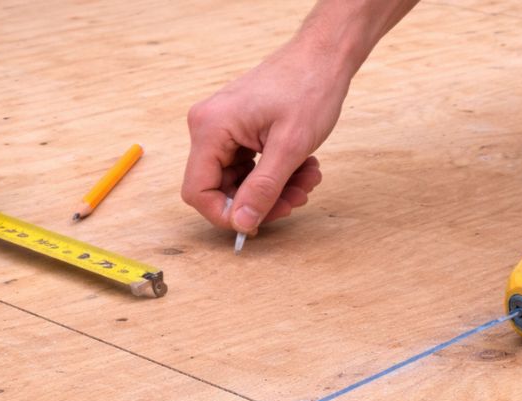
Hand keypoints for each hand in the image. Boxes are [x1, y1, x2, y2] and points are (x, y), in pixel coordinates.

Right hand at [182, 43, 348, 234]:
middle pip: (220, 188)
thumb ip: (263, 188)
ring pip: (240, 181)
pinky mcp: (238, 129)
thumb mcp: (290, 146)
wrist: (323, 55)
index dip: (226, 215)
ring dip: (274, 189)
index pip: (198, 191)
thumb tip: (242, 223)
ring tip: (308, 178)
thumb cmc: (308, 88)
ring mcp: (223, 128)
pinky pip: (249, 166)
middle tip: (297, 199)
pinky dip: (276, 174)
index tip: (259, 223)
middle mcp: (208, 127)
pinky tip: (303, 167)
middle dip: (261, 201)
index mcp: (210, 128)